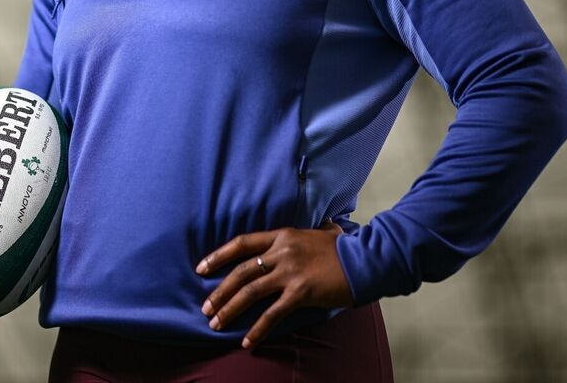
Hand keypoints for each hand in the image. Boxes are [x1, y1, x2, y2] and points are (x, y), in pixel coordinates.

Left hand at [196, 220, 353, 347]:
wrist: (366, 260)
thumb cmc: (346, 248)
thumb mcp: (324, 232)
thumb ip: (316, 230)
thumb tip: (326, 224)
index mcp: (282, 236)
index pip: (242, 243)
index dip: (218, 256)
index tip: (201, 268)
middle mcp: (282, 252)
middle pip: (241, 272)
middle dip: (220, 291)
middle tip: (205, 307)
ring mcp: (290, 272)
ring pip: (250, 292)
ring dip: (230, 309)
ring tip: (216, 324)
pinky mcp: (301, 292)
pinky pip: (273, 314)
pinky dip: (257, 329)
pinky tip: (247, 342)